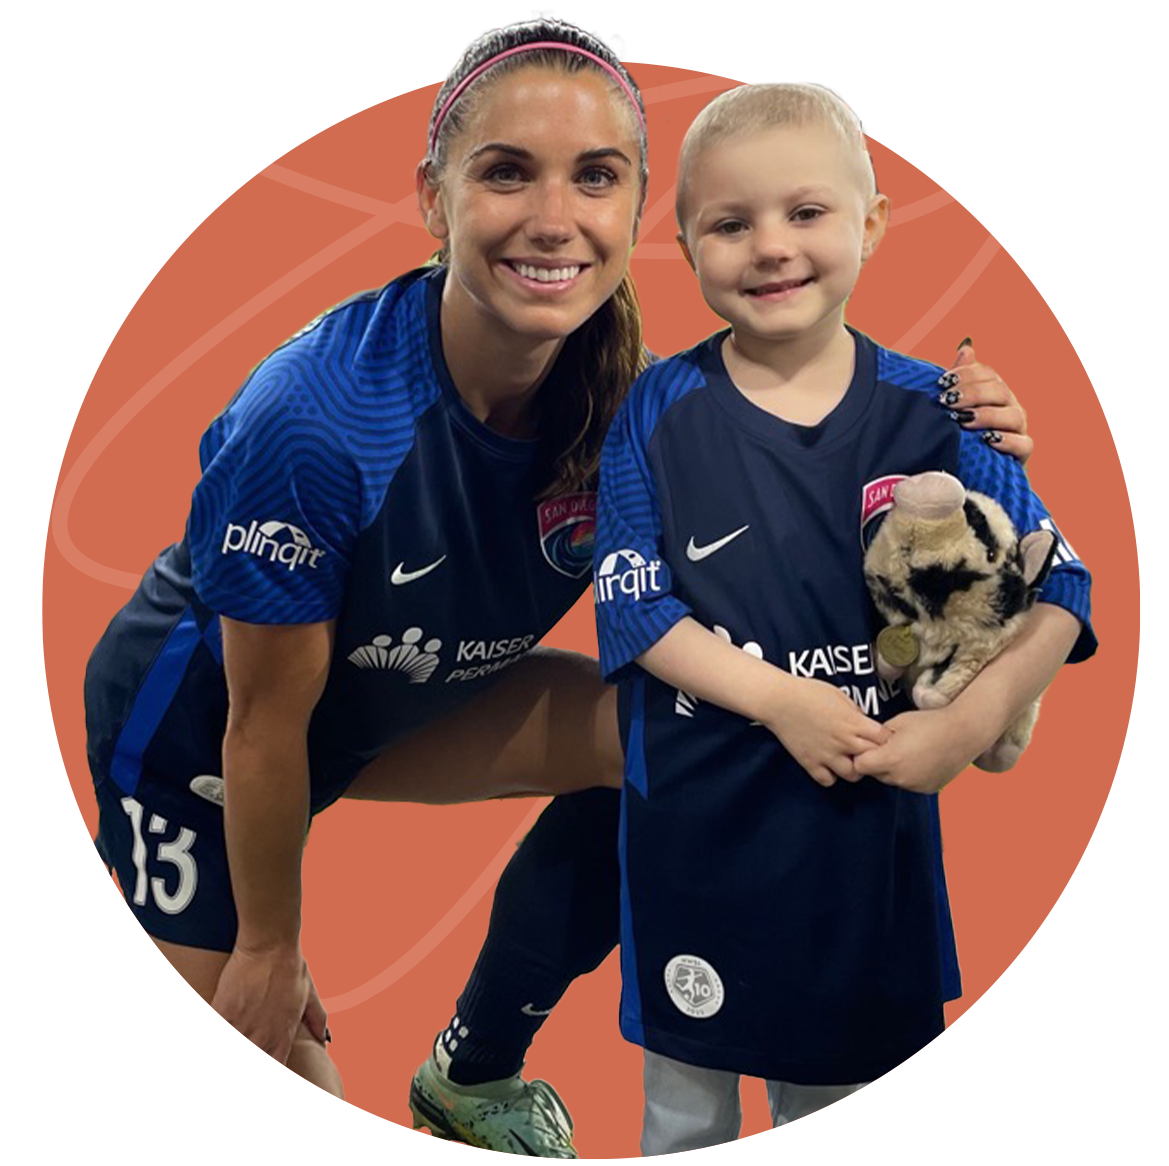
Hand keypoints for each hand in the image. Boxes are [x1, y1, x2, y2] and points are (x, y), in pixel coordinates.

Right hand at [210, 943, 312, 1063]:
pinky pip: (221, 1026)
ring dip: (241, 1034)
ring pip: (237, 1048)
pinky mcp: (222, 1013)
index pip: (277, 1068)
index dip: (273, 1064)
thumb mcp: (310, 995)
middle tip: (254, 1033)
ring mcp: (240, 1028)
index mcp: (282, 1038)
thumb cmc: (291, 968)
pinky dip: (225, 1022)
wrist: (270, 946)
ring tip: (244, 1024)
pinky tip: (227, 1015)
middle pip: (255, 1059)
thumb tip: (325, 1038)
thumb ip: (317, 1020)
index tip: (267, 1052)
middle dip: (253, 1045)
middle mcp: (260, 1039)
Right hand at [765, 678, 890, 787]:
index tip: (878, 737)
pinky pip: (828, 780)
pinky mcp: (810, 763)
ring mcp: (827, 755)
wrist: (779, 700)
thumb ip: (856, 714)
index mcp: (853, 723)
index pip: (884, 739)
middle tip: (865, 749)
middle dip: (873, 755)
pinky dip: (830, 775)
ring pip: (853, 775)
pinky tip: (828, 764)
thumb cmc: (808, 692)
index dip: (884, 739)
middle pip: (873, 759)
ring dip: (853, 768)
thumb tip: (864, 724)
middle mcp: (843, 741)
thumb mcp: (840, 696)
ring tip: (847, 758)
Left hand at [852, 705, 985, 793]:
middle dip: (877, 762)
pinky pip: (909, 784)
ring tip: (910, 751)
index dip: (862, 755)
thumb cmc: (930, 723)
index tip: (869, 748)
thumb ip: (877, 737)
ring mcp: (915, 785)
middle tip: (891, 746)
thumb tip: (867, 744)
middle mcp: (901, 777)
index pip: (860, 766)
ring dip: (894, 769)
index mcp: (890, 759)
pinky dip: (910, 775)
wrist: (964, 733)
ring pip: (892, 780)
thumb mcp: (897, 722)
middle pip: (876, 774)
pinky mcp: (927, 789)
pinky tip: (921, 759)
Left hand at [939, 339, 1032, 464]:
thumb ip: (960, 379)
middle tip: (947, 402)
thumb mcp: (953, 407)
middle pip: (999, 390)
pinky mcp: (1021, 452)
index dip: (966, 374)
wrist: (966, 471)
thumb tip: (966, 346)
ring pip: (1012, 415)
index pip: (987, 373)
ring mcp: (1017, 428)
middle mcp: (1008, 406)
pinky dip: (1006, 441)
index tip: (942, 383)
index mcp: (993, 391)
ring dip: (986, 415)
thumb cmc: (957, 434)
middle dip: (972, 393)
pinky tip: (988, 440)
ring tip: (962, 420)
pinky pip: (1023, 444)